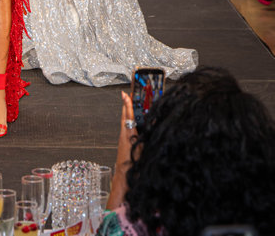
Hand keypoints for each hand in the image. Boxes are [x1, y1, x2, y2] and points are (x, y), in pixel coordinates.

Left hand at [108, 91, 137, 209]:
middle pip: (124, 117)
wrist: (123, 181)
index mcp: (128, 136)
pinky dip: (129, 122)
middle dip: (126, 105)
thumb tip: (152, 124)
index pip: (128, 116)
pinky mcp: (124, 144)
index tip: (125, 94)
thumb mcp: (142, 152)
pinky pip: (126, 129)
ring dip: (127, 112)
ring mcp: (122, 140)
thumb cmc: (133, 169)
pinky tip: (133, 122)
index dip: (127, 104)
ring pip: (125, 123)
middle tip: (126, 93)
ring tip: (129, 103)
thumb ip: (147, 138)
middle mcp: (123, 136)